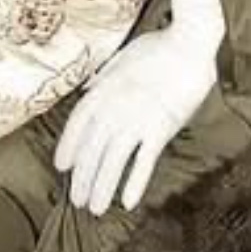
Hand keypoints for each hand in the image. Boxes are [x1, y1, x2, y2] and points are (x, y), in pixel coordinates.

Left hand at [54, 22, 220, 215]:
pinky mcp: (161, 128)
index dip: (67, 146)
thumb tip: (87, 90)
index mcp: (104, 87)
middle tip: (77, 199)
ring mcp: (137, 118)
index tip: (61, 167)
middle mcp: (115, 105)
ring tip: (95, 208)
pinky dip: (134, 182)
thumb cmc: (158, 47)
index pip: (78, 122)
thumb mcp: (122, 57)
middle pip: (92, 147)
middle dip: (82, 176)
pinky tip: (127, 202)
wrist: (189, 44)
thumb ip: (103, 77)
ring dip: (102, 186)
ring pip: (112, 159)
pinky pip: (144, 161)